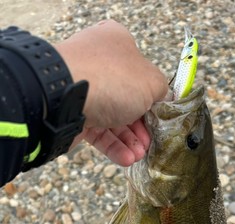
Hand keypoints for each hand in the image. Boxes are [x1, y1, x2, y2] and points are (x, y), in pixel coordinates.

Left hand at [54, 21, 167, 165]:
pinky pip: (97, 132)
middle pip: (128, 100)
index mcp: (117, 45)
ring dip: (129, 141)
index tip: (161, 118)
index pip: (141, 72)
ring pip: (113, 119)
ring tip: (138, 156)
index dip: (153, 98)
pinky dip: (113, 146)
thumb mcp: (150, 82)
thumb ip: (161, 91)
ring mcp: (85, 91)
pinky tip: (126, 159)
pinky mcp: (74, 114)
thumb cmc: (111, 80)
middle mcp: (99, 65)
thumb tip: (162, 99)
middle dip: (141, 127)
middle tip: (149, 143)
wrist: (65, 96)